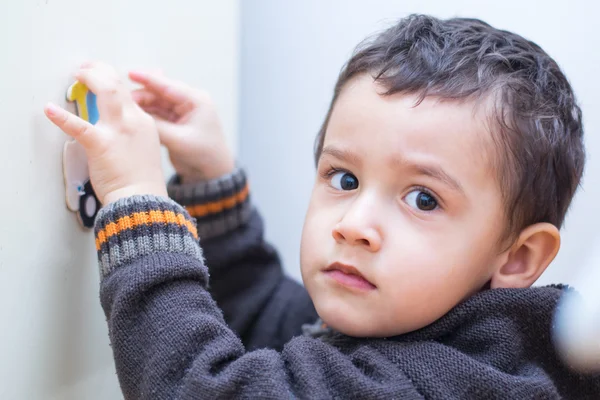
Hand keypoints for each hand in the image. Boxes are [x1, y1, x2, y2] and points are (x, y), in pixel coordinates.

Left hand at [44, 61, 167, 204]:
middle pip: (118, 84)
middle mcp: (133, 121)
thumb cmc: (142, 180)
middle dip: (100, 70)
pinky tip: (50, 110)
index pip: (127, 93)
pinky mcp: (101, 144)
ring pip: (106, 90)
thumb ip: (133, 132)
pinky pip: (79, 126)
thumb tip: (116, 126)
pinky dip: (62, 117)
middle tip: (86, 69)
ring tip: (78, 74)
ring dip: (90, 77)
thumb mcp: (145, 148)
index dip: (111, 81)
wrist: (143, 199)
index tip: (101, 78)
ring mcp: (119, 130)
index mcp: (144, 122)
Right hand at [129, 70, 234, 182]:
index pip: (168, 85)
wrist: (211, 173)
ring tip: (122, 109)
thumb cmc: (204, 155)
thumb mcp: (179, 140)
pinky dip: (145, 115)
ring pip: (155, 103)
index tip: (129, 74)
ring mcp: (180, 112)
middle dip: (140, 95)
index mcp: (196, 101)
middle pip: (159, 93)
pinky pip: (156, 114)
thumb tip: (134, 115)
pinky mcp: (174, 123)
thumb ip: (157, 126)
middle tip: (120, 101)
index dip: (147, 78)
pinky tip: (131, 117)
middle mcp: (188, 102)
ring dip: (141, 106)